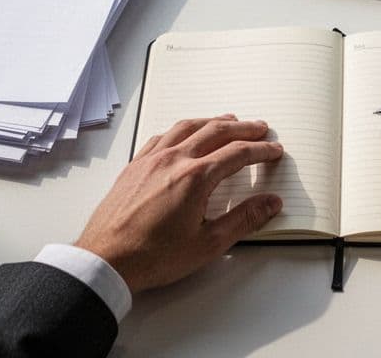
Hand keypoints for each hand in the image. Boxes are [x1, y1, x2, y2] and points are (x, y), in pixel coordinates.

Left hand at [74, 114, 283, 293]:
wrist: (107, 260)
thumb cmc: (152, 256)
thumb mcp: (208, 244)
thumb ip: (244, 219)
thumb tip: (269, 203)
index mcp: (195, 178)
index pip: (237, 153)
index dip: (260, 150)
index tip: (273, 150)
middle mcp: (174, 160)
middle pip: (216, 131)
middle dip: (242, 128)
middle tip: (259, 128)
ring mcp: (152, 159)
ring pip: (188, 127)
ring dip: (212, 121)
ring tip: (228, 120)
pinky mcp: (135, 165)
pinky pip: (163, 135)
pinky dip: (182, 129)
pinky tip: (185, 133)